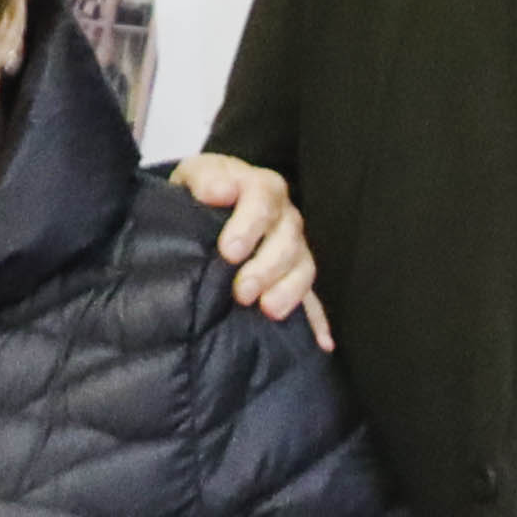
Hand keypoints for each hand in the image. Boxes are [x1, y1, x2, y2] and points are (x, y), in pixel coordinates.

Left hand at [170, 150, 326, 346]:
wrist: (210, 205)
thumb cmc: (203, 191)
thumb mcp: (193, 174)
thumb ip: (205, 178)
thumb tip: (218, 191)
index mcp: (262, 187)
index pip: (264, 199)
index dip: (249, 225)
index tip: (228, 251)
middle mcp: (285, 218)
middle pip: (288, 239)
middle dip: (266, 267)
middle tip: (243, 291)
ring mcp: (294, 249)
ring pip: (304, 268)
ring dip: (288, 290)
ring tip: (268, 310)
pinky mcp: (294, 277)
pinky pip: (313, 299)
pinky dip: (317, 321)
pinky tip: (322, 343)